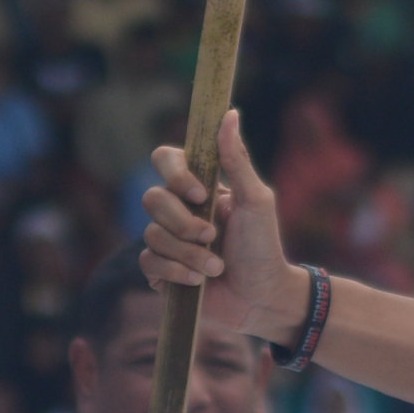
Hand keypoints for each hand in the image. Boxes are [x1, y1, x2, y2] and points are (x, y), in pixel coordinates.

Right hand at [142, 110, 306, 337]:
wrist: (263, 299)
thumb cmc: (264, 247)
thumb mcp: (257, 201)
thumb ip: (237, 160)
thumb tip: (228, 113)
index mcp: (200, 187)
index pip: (166, 160)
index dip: (176, 174)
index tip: (201, 194)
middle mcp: (180, 210)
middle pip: (151, 199)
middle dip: (183, 223)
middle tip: (212, 237)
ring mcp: (168, 241)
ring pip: (150, 234)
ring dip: (187, 254)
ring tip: (216, 268)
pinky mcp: (161, 271)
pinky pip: (148, 263)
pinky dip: (175, 273)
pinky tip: (198, 282)